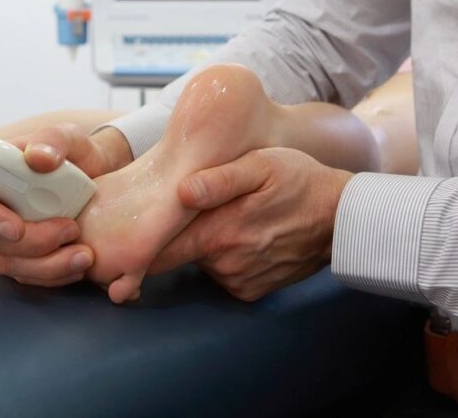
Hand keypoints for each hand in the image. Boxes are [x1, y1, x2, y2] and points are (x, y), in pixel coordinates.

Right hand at [0, 124, 132, 286]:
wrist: (97, 178)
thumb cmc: (74, 154)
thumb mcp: (70, 137)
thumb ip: (54, 139)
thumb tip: (37, 156)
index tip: (16, 228)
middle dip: (30, 242)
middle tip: (70, 230)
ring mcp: (0, 236)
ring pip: (8, 262)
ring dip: (47, 264)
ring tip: (84, 254)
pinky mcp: (19, 257)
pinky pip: (27, 275)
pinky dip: (55, 274)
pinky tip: (79, 264)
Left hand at [148, 148, 352, 301]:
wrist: (341, 218)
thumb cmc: (299, 181)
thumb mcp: (261, 165)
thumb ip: (219, 179)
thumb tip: (180, 191)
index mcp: (218, 234)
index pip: (156, 253)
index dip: (133, 249)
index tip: (117, 243)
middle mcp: (223, 265)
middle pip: (174, 255)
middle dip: (169, 238)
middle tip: (182, 210)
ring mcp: (237, 281)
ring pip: (199, 263)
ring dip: (202, 244)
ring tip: (226, 217)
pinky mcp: (250, 292)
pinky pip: (221, 274)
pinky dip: (223, 258)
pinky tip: (243, 235)